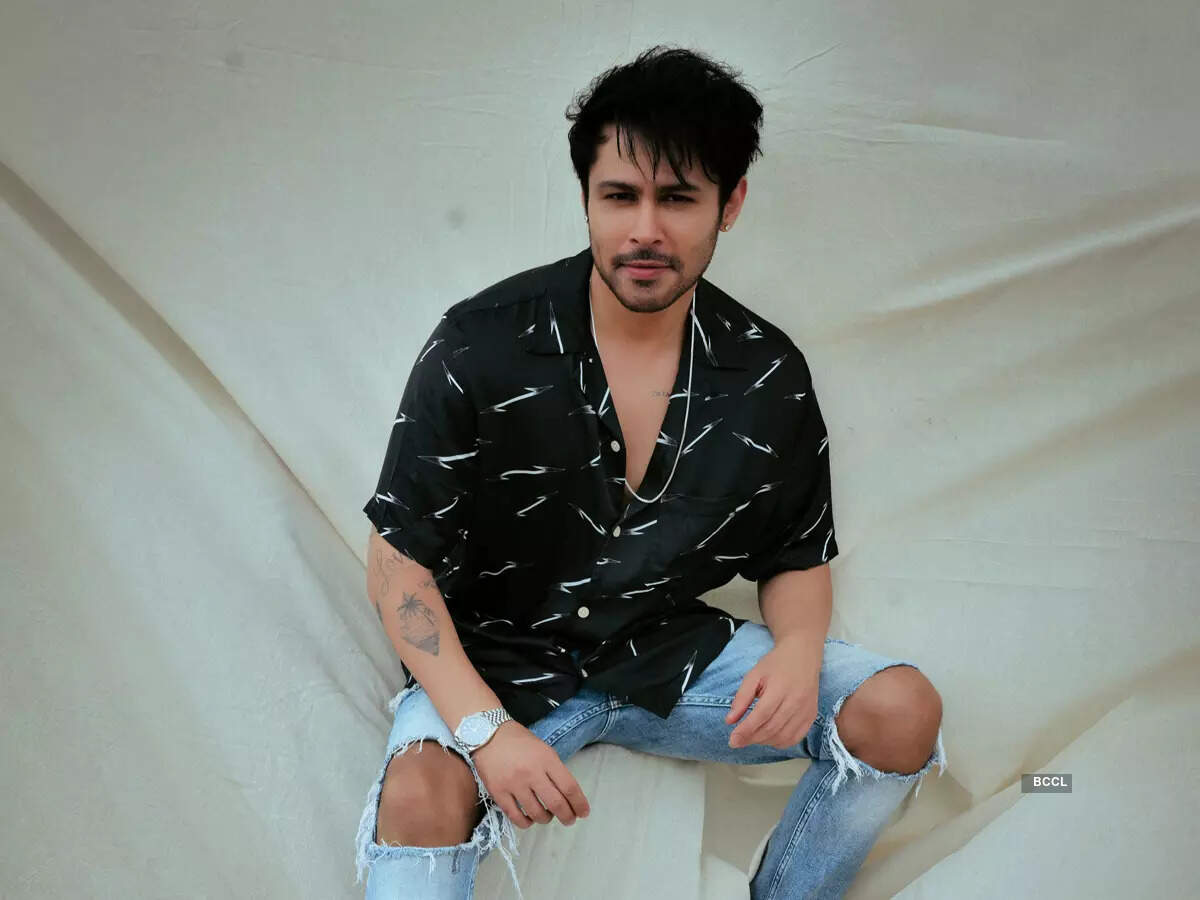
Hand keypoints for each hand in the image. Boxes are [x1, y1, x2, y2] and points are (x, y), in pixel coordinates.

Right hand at [472, 721, 590, 828]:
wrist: (488, 735)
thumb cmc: (519, 741)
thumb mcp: (543, 749)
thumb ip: (555, 770)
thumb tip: (568, 795)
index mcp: (546, 759)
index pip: (569, 787)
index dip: (579, 803)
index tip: (583, 812)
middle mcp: (532, 772)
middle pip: (556, 803)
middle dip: (567, 816)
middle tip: (569, 820)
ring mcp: (514, 784)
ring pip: (537, 814)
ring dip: (546, 819)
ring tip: (547, 815)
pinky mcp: (498, 793)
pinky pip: (516, 817)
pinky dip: (527, 822)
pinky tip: (530, 818)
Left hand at [725, 635, 820, 749]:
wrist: (802, 656)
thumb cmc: (776, 664)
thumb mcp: (754, 675)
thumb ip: (741, 698)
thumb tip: (729, 721)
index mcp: (781, 687)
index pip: (762, 715)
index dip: (746, 730)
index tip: (732, 740)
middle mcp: (796, 701)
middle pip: (772, 728)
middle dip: (752, 738)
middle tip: (738, 740)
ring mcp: (806, 710)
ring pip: (783, 737)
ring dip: (764, 741)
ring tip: (751, 736)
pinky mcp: (811, 716)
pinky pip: (795, 738)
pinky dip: (779, 742)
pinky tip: (768, 737)